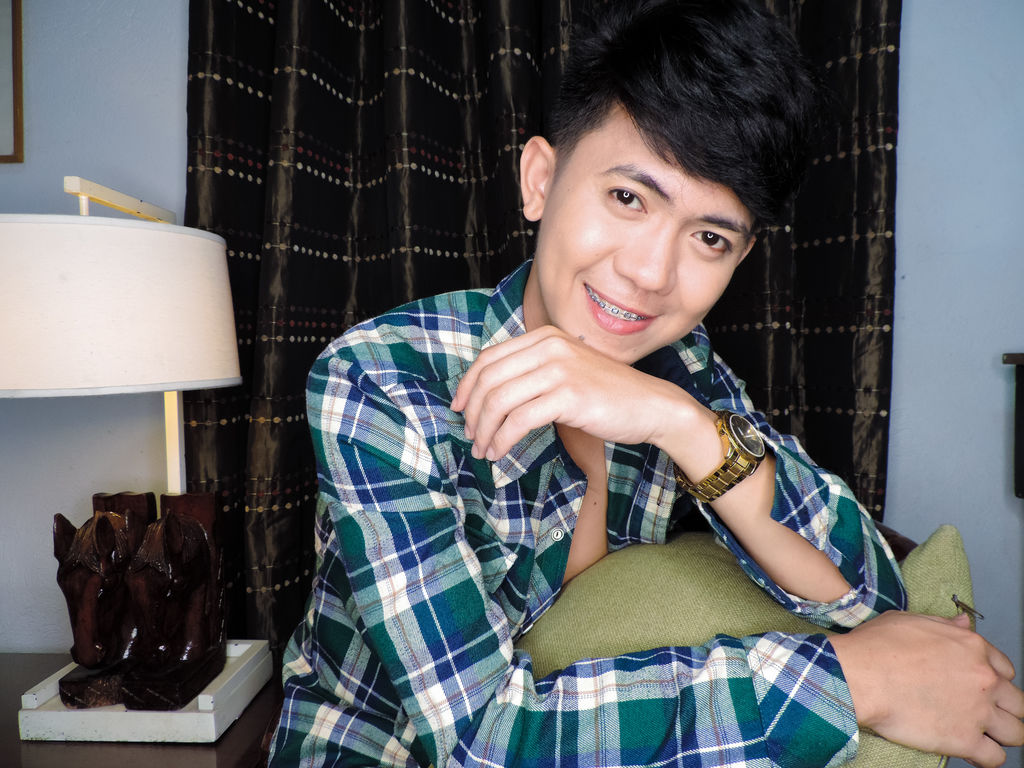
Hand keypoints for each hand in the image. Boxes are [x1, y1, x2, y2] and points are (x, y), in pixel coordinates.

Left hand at [451, 325, 698, 459]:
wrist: (651, 405)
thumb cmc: (608, 394)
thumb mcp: (567, 369)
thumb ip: (534, 372)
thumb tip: (489, 396)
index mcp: (545, 337)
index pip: (489, 358)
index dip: (467, 386)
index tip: (459, 408)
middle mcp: (549, 347)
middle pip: (489, 380)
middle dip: (473, 412)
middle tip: (471, 436)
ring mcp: (558, 370)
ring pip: (499, 401)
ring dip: (485, 430)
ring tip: (483, 449)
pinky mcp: (568, 396)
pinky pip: (519, 420)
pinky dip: (503, 440)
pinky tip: (500, 452)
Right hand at [829, 611, 1023, 766]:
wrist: (860, 675)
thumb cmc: (876, 647)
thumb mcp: (910, 621)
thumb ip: (944, 625)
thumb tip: (962, 623)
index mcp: (972, 648)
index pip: (1005, 669)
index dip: (993, 679)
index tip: (981, 687)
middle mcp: (983, 679)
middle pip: (1016, 702)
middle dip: (1003, 708)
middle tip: (982, 712)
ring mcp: (978, 711)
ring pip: (1015, 732)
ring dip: (1001, 734)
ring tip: (982, 735)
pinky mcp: (965, 740)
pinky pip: (995, 758)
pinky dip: (986, 758)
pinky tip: (972, 753)